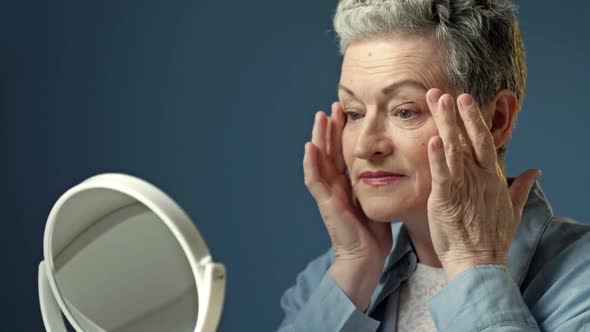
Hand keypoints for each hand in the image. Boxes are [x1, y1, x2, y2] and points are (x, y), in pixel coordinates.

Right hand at [303, 102, 391, 309]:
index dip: (343, 133)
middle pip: (329, 151)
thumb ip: (379, 182)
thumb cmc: (374, 233)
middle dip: (330, 128)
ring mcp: (328, 193)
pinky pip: (315, 180)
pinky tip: (310, 146)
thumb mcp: (377, 200)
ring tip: (320, 116)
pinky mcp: (326, 203)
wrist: (366, 257)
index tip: (348, 112)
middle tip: (333, 106)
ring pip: (319, 160)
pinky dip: (311, 163)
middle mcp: (335, 185)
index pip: (343, 152)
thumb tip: (394, 165)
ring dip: (318, 138)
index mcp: (347, 183)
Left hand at [425, 89, 540, 279]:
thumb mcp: (512, 208)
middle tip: (448, 91)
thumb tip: (535, 169)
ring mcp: (463, 187)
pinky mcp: (446, 200)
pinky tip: (432, 140)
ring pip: (454, 149)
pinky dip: (437, 157)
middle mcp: (479, 177)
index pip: (483, 141)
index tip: (463, 99)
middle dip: (459, 113)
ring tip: (437, 101)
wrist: (479, 262)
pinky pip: (442, 175)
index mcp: (491, 177)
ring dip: (445, 124)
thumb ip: (522, 186)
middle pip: (469, 138)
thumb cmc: (491, 237)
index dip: (473, 119)